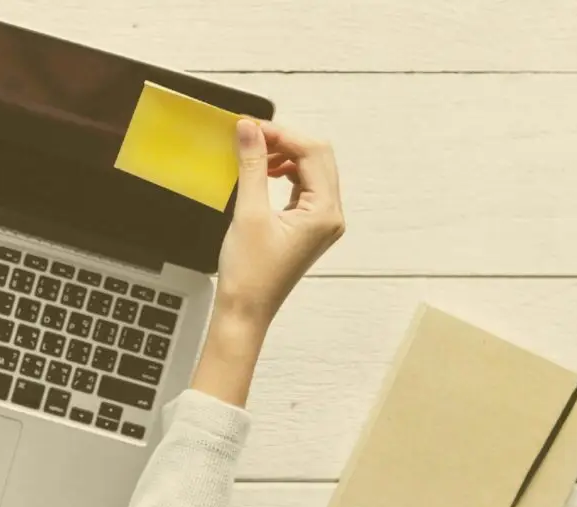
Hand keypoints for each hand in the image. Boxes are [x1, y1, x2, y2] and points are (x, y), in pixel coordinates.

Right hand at [191, 119, 343, 405]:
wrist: (245, 311)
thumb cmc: (250, 275)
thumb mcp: (249, 212)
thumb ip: (253, 165)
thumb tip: (250, 130)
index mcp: (325, 213)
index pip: (313, 153)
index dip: (283, 134)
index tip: (252, 127)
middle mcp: (331, 216)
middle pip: (318, 157)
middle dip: (286, 141)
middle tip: (252, 135)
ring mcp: (322, 222)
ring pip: (312, 170)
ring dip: (286, 155)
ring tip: (255, 153)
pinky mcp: (309, 227)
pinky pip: (304, 187)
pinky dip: (286, 172)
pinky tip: (265, 172)